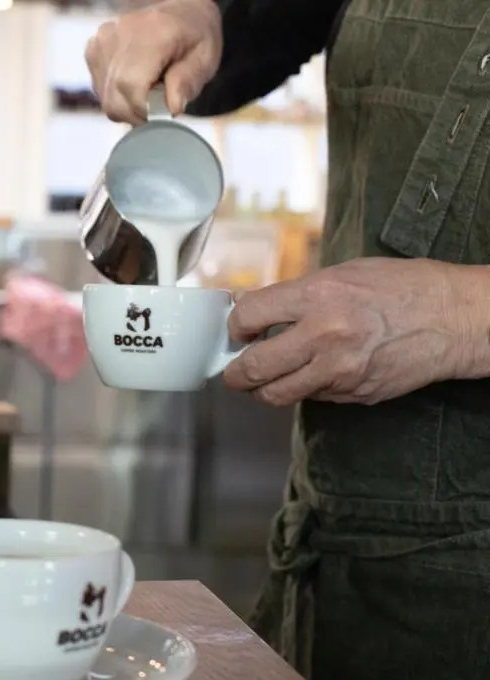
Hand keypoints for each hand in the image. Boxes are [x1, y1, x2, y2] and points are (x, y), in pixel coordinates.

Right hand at [85, 0, 221, 122]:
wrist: (178, 13)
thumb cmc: (194, 36)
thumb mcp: (205, 58)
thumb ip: (188, 82)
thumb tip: (172, 108)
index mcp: (152, 32)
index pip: (130, 84)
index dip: (144, 109)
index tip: (161, 113)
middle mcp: (120, 33)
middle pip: (114, 97)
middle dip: (137, 113)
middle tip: (158, 105)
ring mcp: (102, 41)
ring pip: (107, 99)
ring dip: (128, 105)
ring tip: (148, 88)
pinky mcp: (92, 50)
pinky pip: (101, 91)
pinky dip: (118, 96)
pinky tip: (134, 82)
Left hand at [223, 258, 489, 406]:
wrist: (454, 318)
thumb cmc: (401, 288)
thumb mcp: (343, 274)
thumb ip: (296, 294)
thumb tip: (254, 309)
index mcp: (318, 296)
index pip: (249, 315)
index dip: (236, 325)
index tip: (237, 329)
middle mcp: (324, 336)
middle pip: (253, 367)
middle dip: (235, 372)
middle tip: (233, 370)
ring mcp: (340, 371)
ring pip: (276, 394)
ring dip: (263, 388)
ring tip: (264, 378)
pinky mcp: (354, 394)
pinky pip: (312, 398)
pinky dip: (303, 390)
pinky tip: (310, 374)